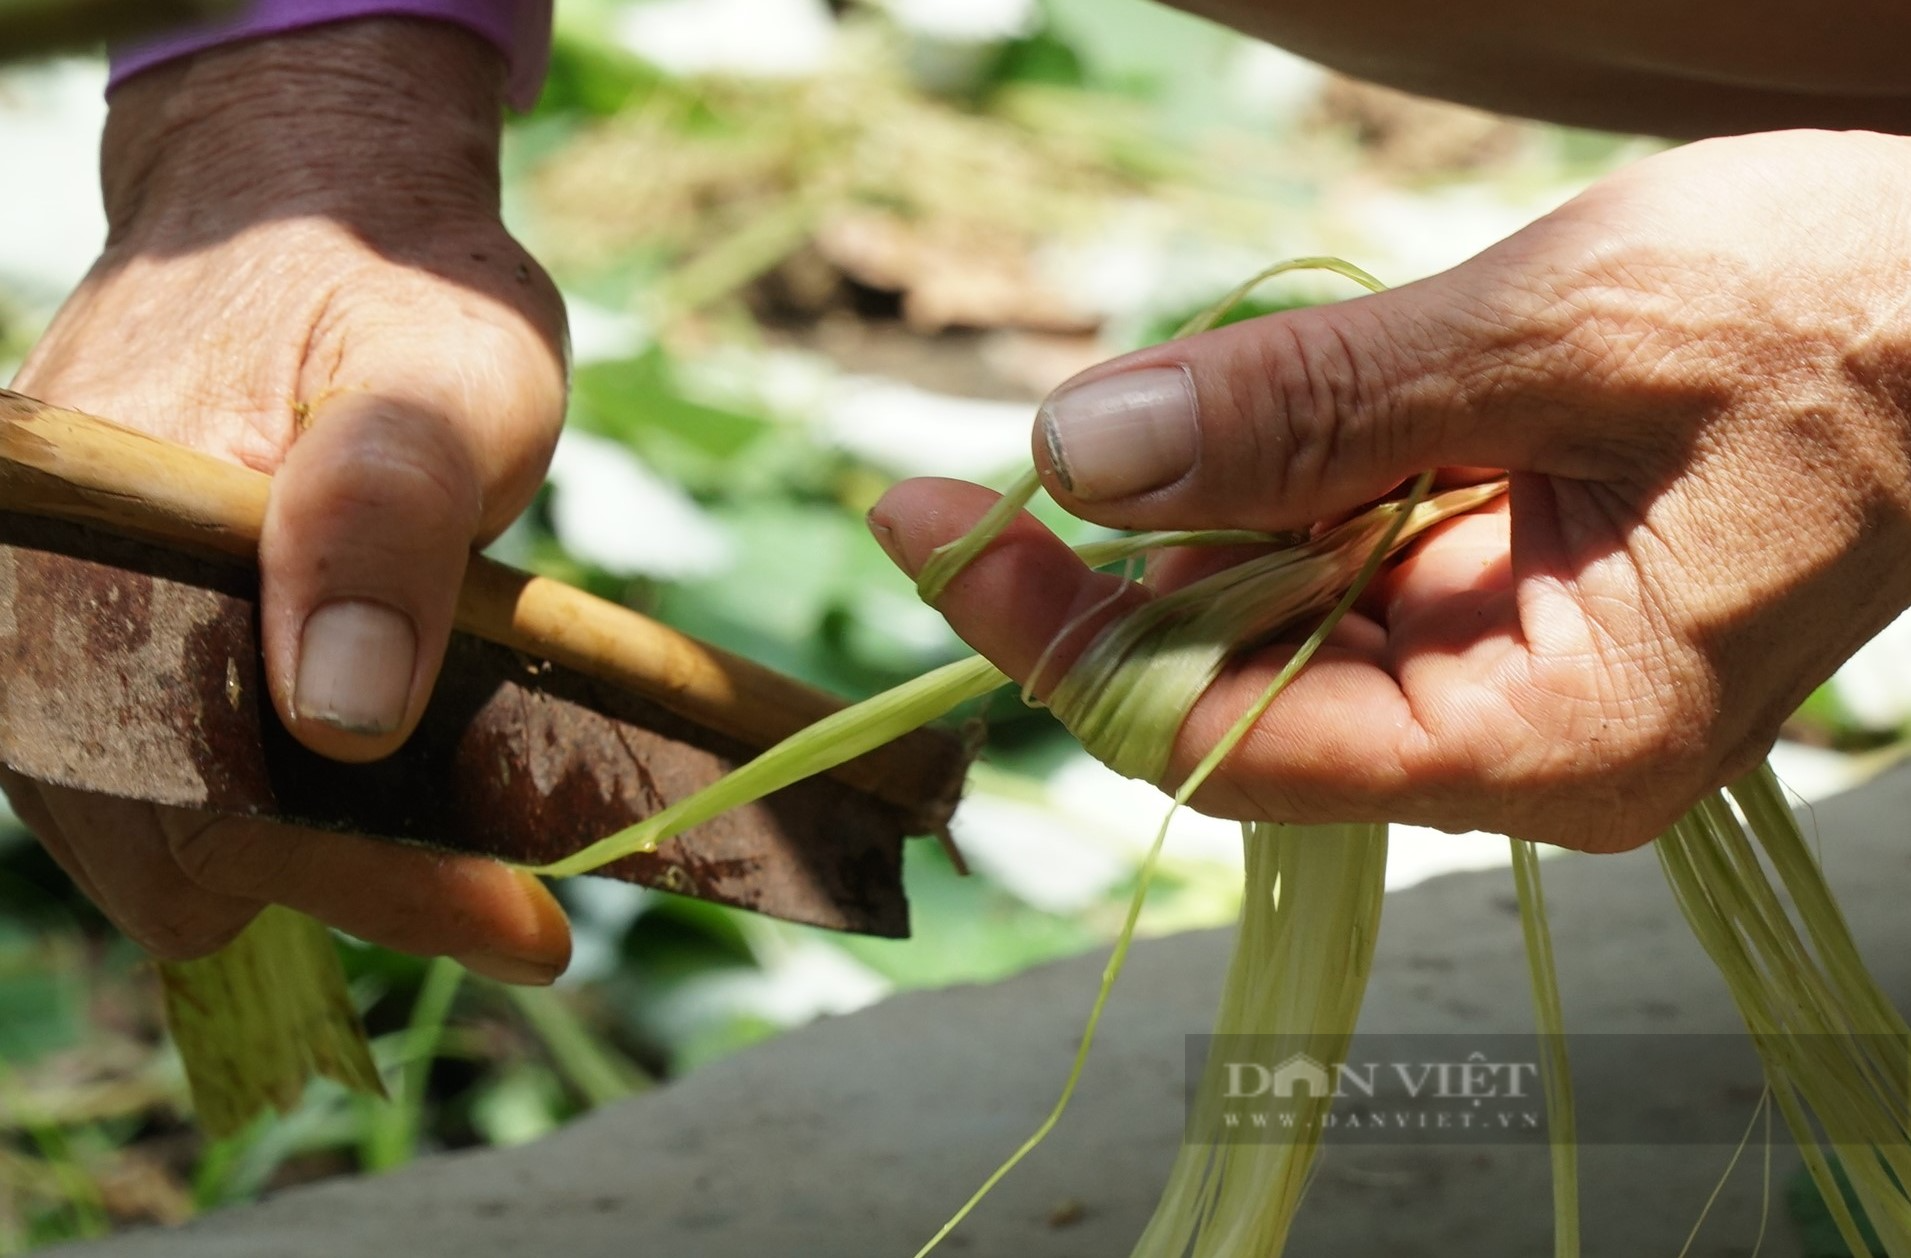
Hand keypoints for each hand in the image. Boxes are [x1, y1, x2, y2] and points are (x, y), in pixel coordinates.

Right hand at [0, 19, 572, 979]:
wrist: (309, 209)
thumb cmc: (392, 282)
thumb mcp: (442, 373)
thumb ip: (385, 519)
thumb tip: (336, 723)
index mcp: (109, 540)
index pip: (206, 793)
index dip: (371, 878)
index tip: (523, 931)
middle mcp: (48, 605)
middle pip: (168, 847)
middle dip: (345, 888)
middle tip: (516, 907)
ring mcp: (62, 632)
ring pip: (157, 834)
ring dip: (306, 862)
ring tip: (464, 860)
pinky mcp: (102, 642)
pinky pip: (165, 779)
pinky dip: (265, 812)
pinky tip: (378, 801)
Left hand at [870, 130, 1910, 852]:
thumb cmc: (1840, 314)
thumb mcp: (1561, 333)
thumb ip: (1313, 405)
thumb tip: (1080, 447)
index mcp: (1553, 737)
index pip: (1232, 742)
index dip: (1064, 645)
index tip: (927, 535)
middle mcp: (1516, 740)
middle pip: (1230, 697)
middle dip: (1094, 587)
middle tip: (950, 490)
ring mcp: (1506, 671)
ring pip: (1267, 625)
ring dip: (1176, 527)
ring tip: (1119, 422)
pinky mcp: (1498, 595)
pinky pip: (1330, 563)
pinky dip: (1262, 490)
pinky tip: (1228, 421)